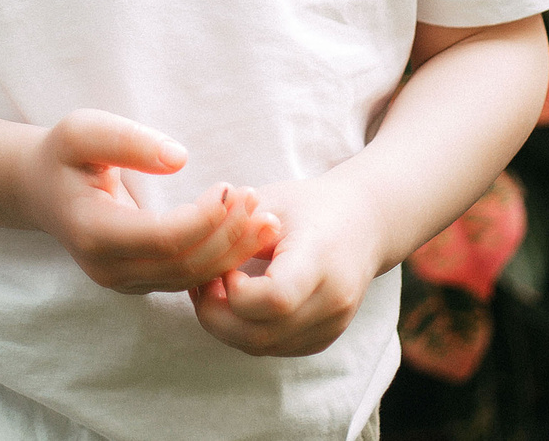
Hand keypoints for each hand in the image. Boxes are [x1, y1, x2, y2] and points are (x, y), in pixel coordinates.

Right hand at [16, 110, 280, 293]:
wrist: (42, 188)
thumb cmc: (65, 154)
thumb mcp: (84, 131)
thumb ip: (129, 142)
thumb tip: (180, 158)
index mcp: (92, 232)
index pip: (163, 238)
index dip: (205, 218)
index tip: (234, 188)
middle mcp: (108, 269)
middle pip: (183, 264)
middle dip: (228, 236)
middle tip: (259, 201)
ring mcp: (123, 282)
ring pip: (190, 278)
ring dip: (232, 251)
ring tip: (265, 219)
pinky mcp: (140, 282)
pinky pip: (187, 278)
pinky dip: (221, 258)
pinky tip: (246, 233)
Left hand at [189, 173, 385, 356]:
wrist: (364, 223)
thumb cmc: (310, 205)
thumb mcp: (272, 200)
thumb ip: (231, 223)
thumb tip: (184, 242)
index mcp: (321, 259)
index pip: (276, 298)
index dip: (236, 291)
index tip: (223, 266)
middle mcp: (332, 301)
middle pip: (261, 334)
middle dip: (216, 314)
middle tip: (201, 282)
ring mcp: (330, 326)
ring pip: (261, 347)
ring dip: (225, 325)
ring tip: (212, 289)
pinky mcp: (322, 339)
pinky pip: (271, 348)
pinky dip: (243, 331)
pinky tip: (233, 302)